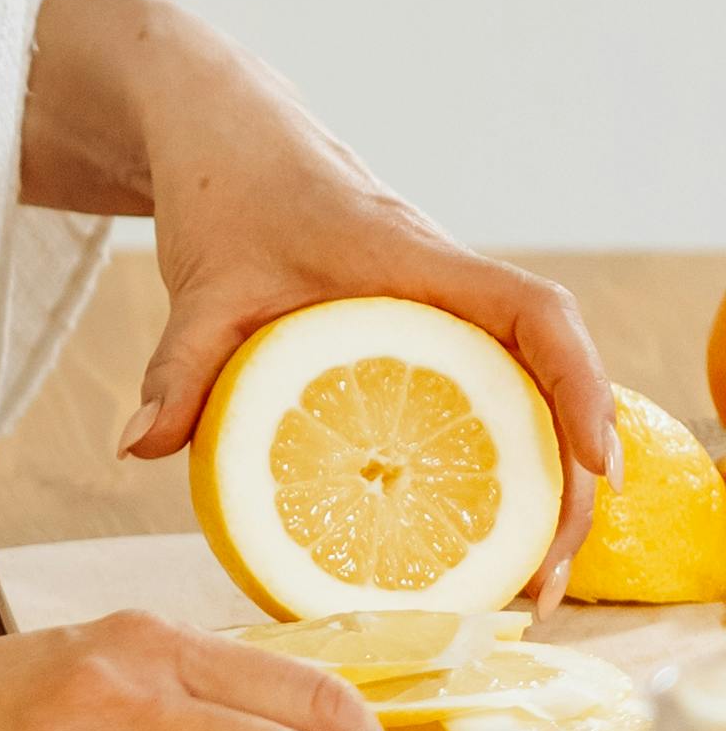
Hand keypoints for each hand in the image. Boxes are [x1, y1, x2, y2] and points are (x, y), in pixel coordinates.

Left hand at [25, 0, 613, 601]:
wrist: (229, 140)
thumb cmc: (230, 195)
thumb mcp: (203, 284)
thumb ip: (177, 366)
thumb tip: (135, 448)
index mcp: (415, 261)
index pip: (532, 311)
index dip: (577, 383)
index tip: (595, 463)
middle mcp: (450, 292)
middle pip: (552, 381)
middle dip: (570, 484)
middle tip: (541, 584)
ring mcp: (446, 318)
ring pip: (530, 401)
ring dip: (545, 491)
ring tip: (526, 590)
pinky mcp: (427, 342)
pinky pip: (488, 403)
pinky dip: (500, 471)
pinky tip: (478, 549)